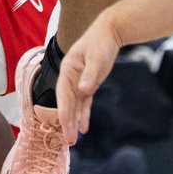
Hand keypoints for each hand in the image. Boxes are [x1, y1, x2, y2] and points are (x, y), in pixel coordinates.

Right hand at [56, 14, 122, 143]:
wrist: (109, 32)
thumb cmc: (100, 42)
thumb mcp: (96, 57)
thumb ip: (89, 74)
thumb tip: (83, 91)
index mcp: (67, 69)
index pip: (62, 93)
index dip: (63, 110)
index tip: (64, 125)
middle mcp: (70, 78)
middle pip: (67, 103)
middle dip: (67, 122)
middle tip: (69, 141)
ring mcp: (79, 82)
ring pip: (75, 105)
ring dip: (74, 121)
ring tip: (73, 140)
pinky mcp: (88, 84)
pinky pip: (85, 103)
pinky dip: (84, 114)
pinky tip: (84, 128)